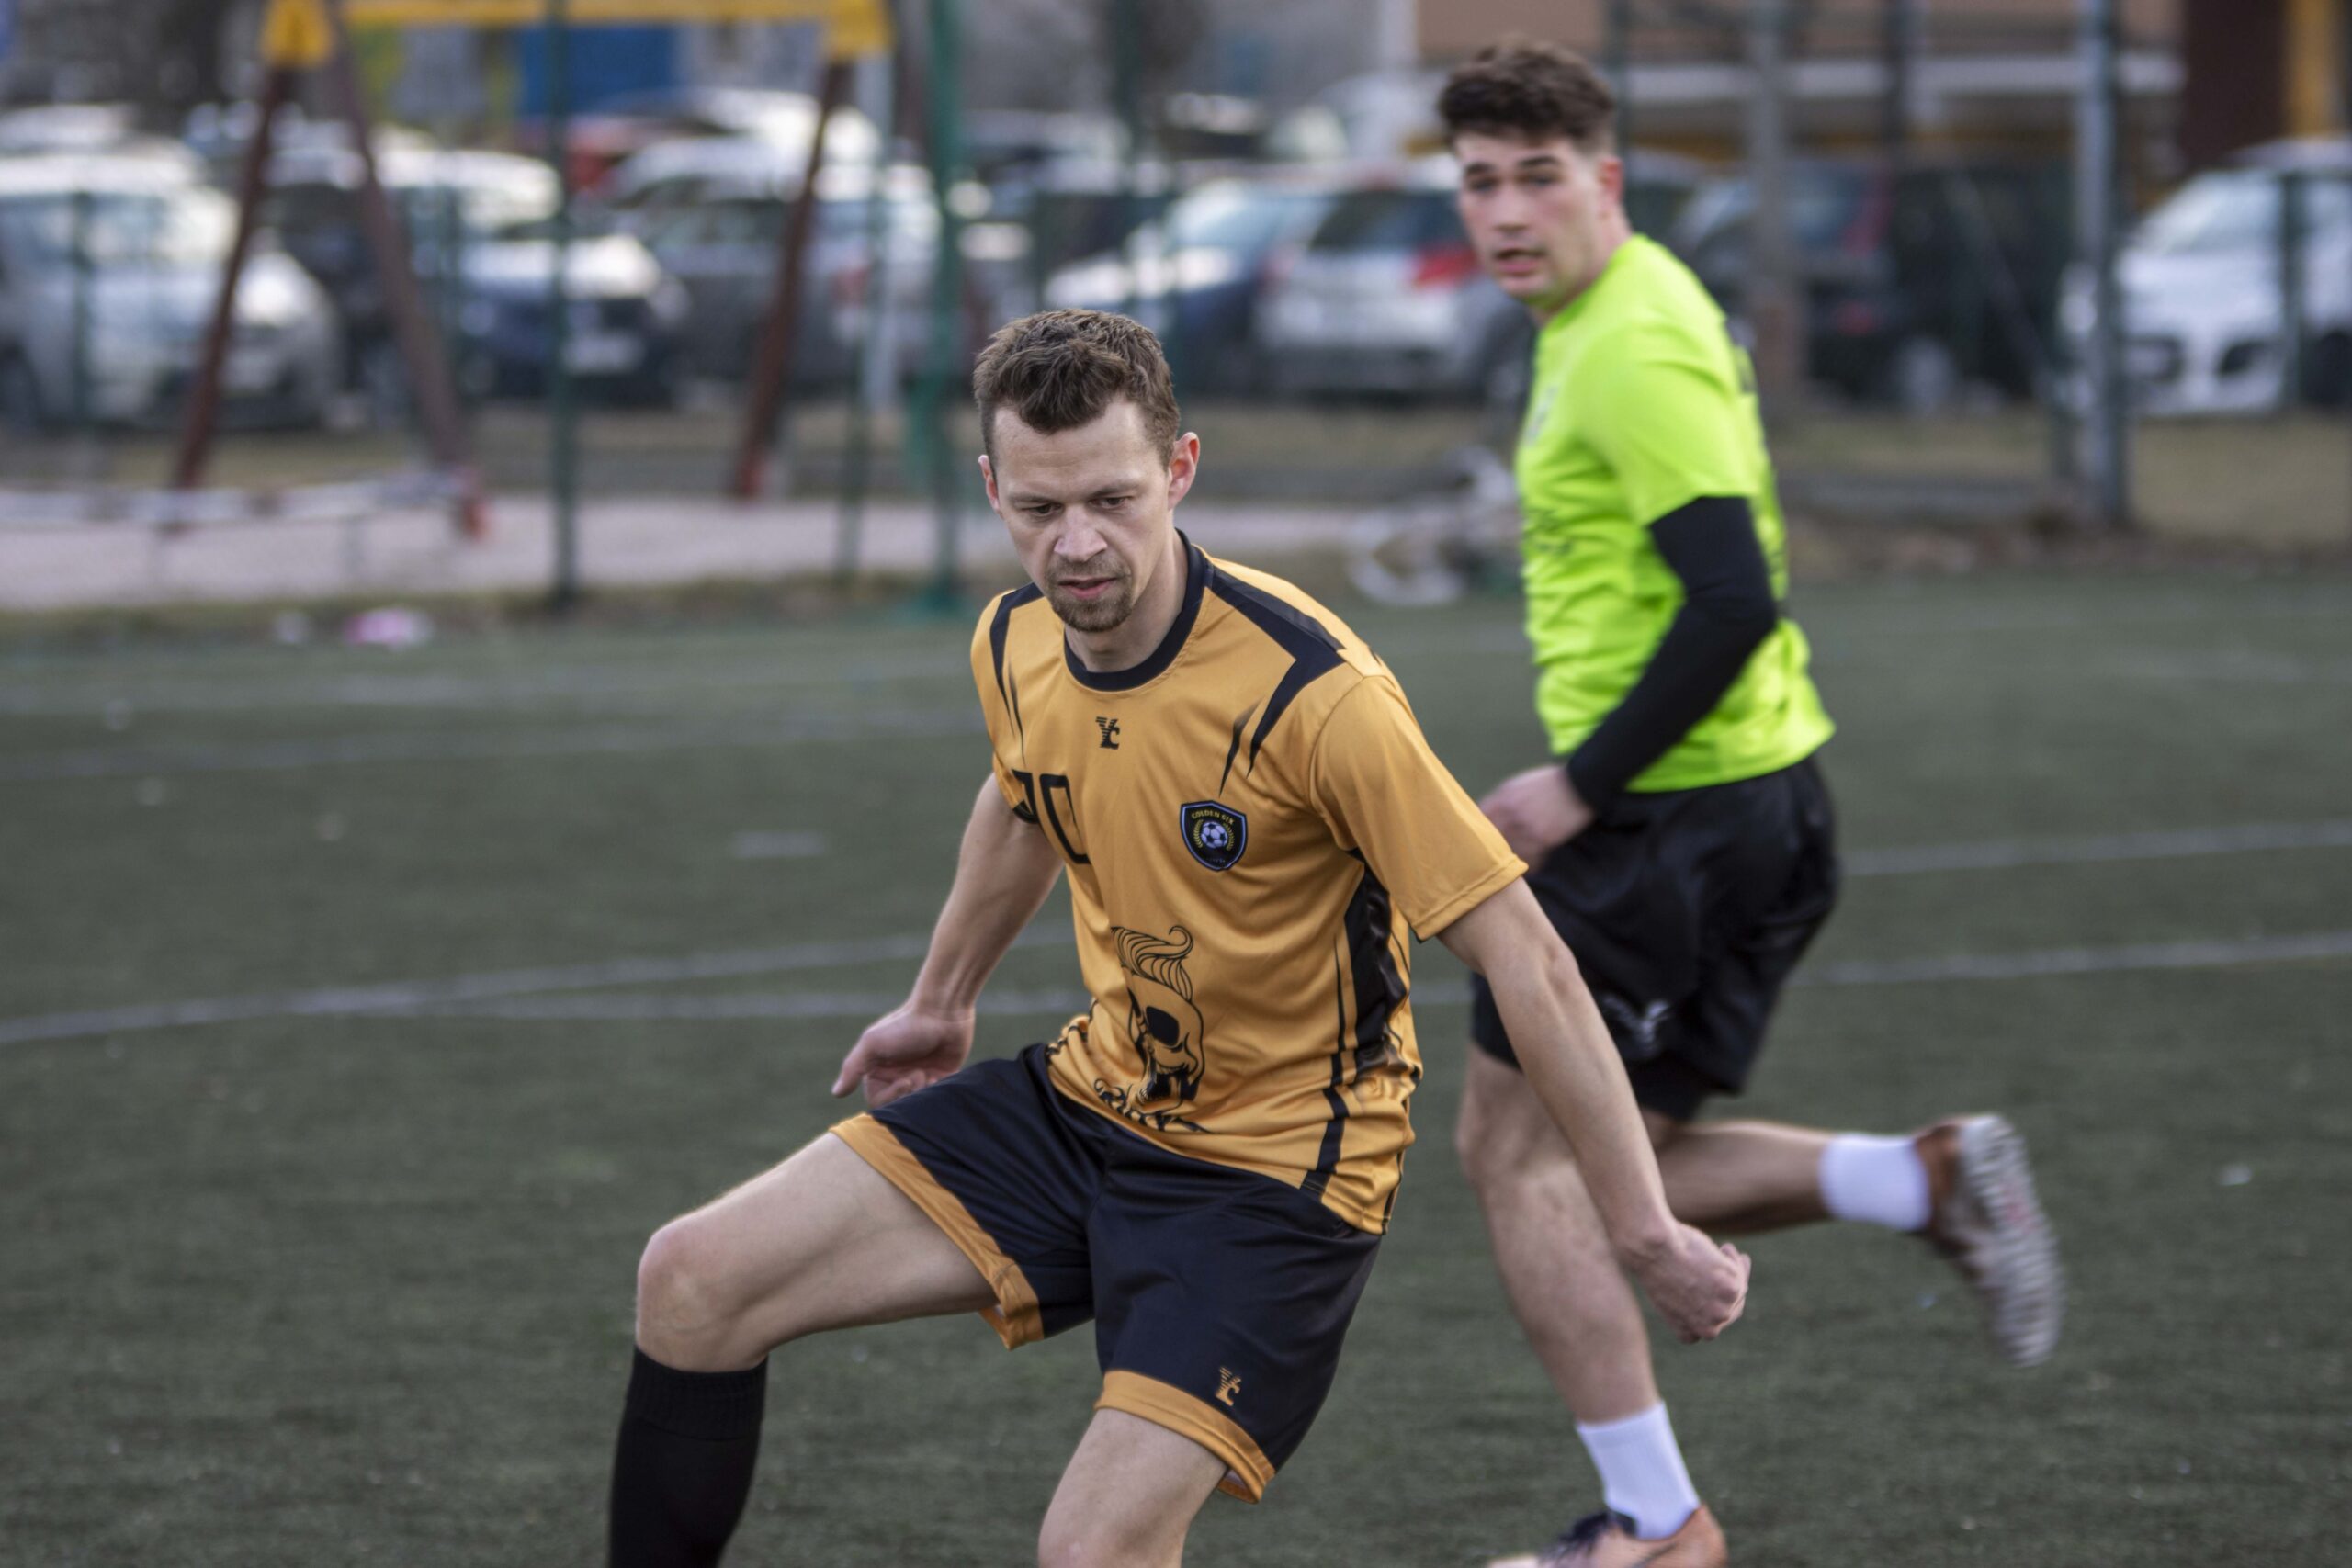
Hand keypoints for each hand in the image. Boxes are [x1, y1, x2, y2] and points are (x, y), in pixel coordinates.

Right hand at [830, 1001, 973, 1107]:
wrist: (943, 1012)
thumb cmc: (905, 1025)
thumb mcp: (873, 1043)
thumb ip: (853, 1068)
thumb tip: (836, 1093)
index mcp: (878, 1070)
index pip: (878, 1101)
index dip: (891, 1096)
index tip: (904, 1082)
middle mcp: (897, 1076)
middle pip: (898, 1104)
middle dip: (908, 1094)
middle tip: (918, 1075)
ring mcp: (920, 1077)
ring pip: (918, 1103)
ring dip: (924, 1090)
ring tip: (930, 1073)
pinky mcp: (941, 1077)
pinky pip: (938, 1097)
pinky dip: (938, 1090)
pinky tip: (940, 1076)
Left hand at [1479, 764, 1593, 862]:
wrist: (1579, 784)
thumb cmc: (1548, 784)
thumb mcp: (1518, 784)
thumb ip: (1500, 800)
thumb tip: (1483, 816)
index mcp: (1503, 796)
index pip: (1479, 819)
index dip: (1477, 832)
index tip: (1478, 842)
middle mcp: (1511, 811)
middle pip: (1492, 839)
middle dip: (1492, 850)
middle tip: (1492, 862)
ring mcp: (1527, 826)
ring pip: (1510, 852)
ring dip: (1512, 861)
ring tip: (1511, 869)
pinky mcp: (1544, 838)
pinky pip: (1531, 859)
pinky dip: (1532, 865)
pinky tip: (1532, 868)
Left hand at [1624, 1223, 1749, 1343]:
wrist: (1653, 1250)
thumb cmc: (1653, 1265)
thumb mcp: (1668, 1292)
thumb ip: (1688, 1300)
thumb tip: (1709, 1288)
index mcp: (1687, 1333)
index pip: (1709, 1326)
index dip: (1715, 1308)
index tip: (1721, 1295)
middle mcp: (1707, 1329)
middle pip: (1729, 1311)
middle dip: (1731, 1293)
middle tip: (1736, 1276)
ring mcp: (1721, 1311)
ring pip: (1738, 1291)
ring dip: (1735, 1272)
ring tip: (1727, 1252)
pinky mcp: (1731, 1290)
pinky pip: (1738, 1272)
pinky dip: (1732, 1257)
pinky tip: (1725, 1247)